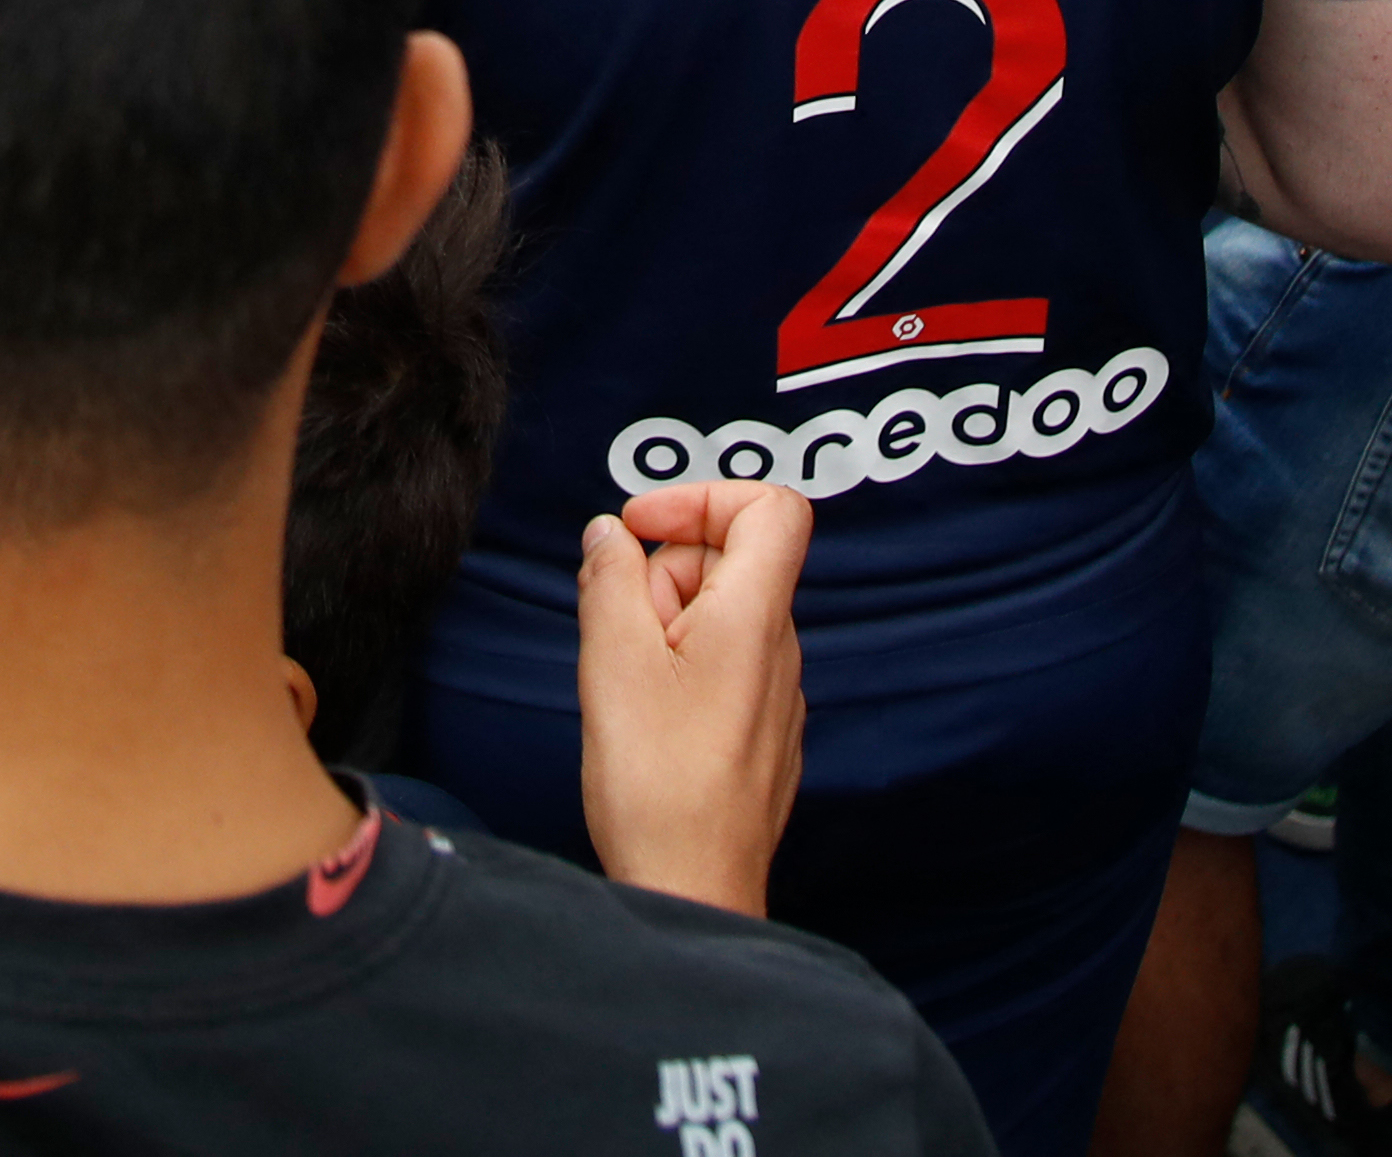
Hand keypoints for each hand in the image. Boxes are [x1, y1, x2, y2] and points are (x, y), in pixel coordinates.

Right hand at [576, 484, 807, 918]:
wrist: (695, 892)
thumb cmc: (659, 790)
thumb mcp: (612, 664)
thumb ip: (610, 581)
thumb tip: (612, 536)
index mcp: (755, 619)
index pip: (772, 507)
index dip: (703, 497)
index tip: (642, 530)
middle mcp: (781, 651)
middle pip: (731, 561)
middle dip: (664, 574)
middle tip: (620, 632)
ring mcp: (777, 696)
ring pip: (722, 616)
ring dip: (666, 624)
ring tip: (629, 684)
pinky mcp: (762, 733)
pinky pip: (725, 666)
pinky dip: (680, 667)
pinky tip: (649, 720)